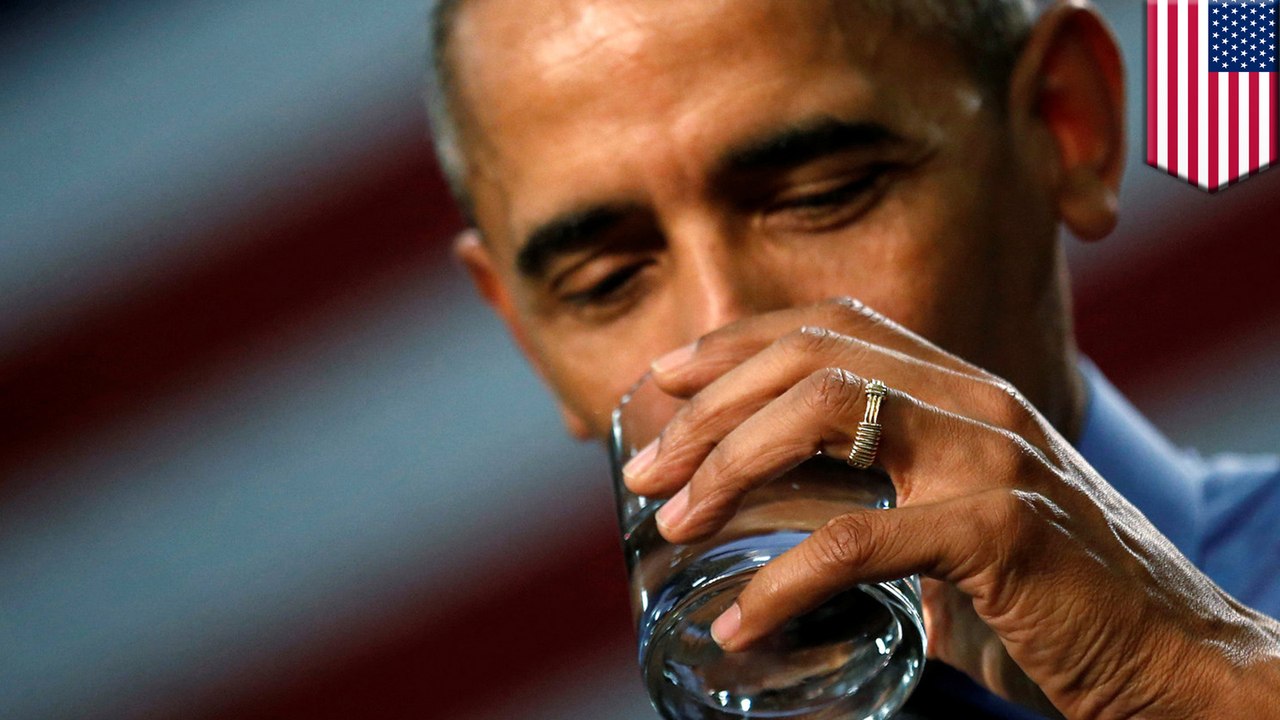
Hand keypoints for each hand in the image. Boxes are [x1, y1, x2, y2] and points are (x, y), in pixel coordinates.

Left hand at [622, 298, 1279, 718]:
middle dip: (708, 409)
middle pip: (811, 357)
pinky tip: (740, 621)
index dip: (738, 341)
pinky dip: (784, 582)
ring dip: (729, 463)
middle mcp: (977, 400)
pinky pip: (861, 539)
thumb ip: (883, 499)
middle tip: (641, 470)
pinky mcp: (1006, 530)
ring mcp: (996, 456)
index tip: (664, 380)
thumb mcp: (959, 518)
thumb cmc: (1054, 594)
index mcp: (963, 389)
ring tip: (672, 521)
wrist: (1176, 656)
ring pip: (826, 414)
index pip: (833, 323)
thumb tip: (771, 531)